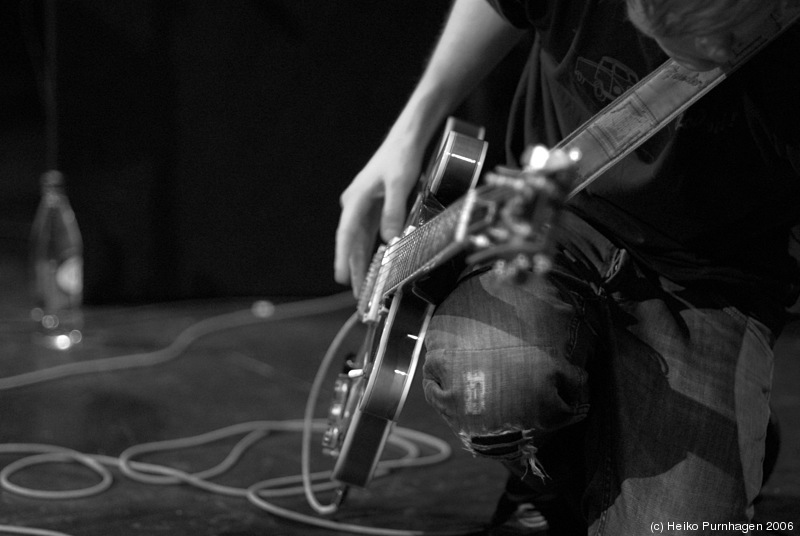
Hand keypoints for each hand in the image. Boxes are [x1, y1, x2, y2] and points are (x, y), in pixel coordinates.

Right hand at [334, 135, 423, 295]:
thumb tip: (389, 238)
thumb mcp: (399, 183)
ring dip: (360, 261)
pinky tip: (371, 263)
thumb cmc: (400, 157)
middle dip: (352, 268)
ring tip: (361, 285)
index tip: (342, 277)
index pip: (347, 235)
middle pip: (351, 242)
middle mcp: (355, 204)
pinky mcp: (372, 206)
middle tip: (355, 293)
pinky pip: (367, 233)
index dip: (344, 258)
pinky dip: (368, 249)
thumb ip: (393, 210)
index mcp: (356, 200)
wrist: (405, 139)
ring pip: (359, 239)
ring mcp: (362, 206)